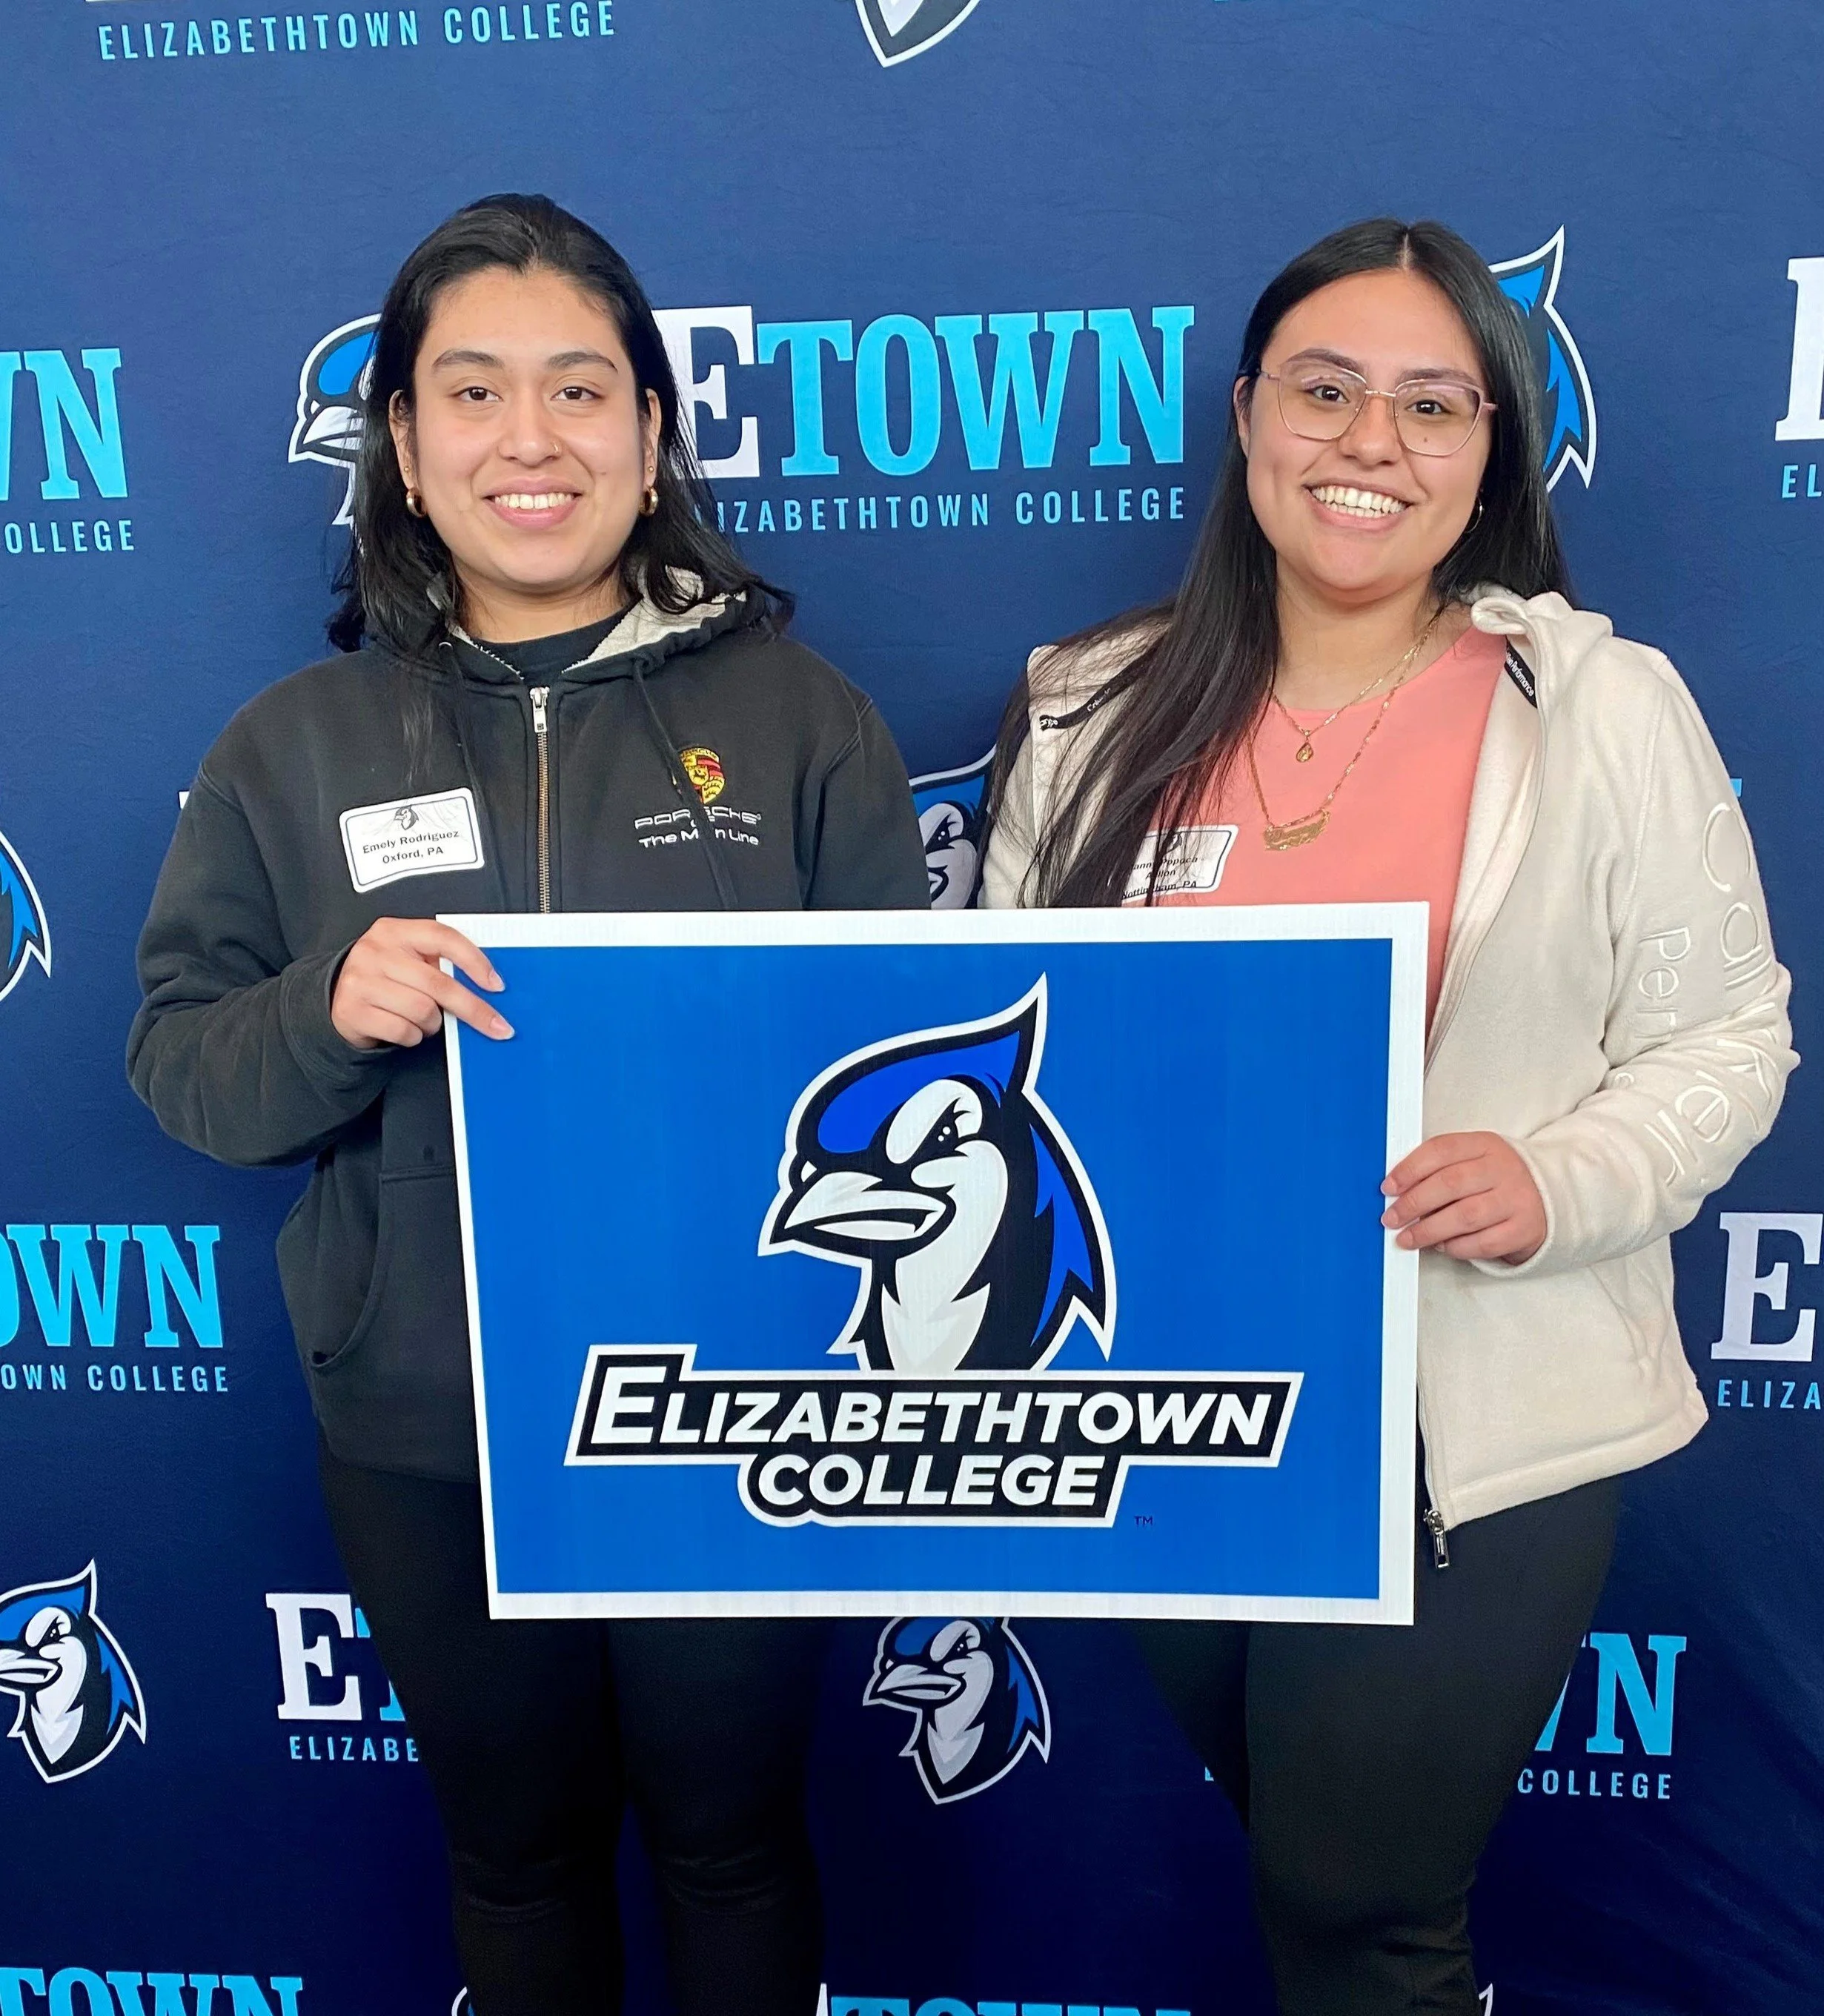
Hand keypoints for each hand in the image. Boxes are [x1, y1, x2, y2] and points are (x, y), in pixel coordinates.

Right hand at [330, 918, 512, 1050]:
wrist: (338, 997)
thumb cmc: (386, 977)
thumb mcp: (409, 958)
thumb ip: (440, 963)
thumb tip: (488, 987)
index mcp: (395, 931)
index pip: (443, 938)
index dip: (475, 961)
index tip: (496, 985)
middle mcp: (375, 951)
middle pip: (439, 984)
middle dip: (474, 1009)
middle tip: (498, 1027)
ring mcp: (361, 981)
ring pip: (423, 1010)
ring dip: (433, 1023)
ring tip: (425, 1019)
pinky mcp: (353, 1010)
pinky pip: (403, 1031)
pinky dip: (413, 1036)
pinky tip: (406, 1028)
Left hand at [1381, 1131, 1545, 1264]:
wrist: (1546, 1198)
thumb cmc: (1494, 1180)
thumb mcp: (1472, 1160)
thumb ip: (1439, 1169)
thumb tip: (1397, 1192)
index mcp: (1485, 1145)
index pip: (1441, 1150)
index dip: (1409, 1169)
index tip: (1387, 1188)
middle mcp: (1503, 1169)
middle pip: (1450, 1183)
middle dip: (1413, 1203)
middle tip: (1391, 1218)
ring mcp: (1516, 1199)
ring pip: (1465, 1216)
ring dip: (1428, 1230)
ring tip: (1407, 1238)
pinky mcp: (1523, 1229)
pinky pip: (1482, 1243)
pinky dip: (1455, 1247)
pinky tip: (1440, 1246)